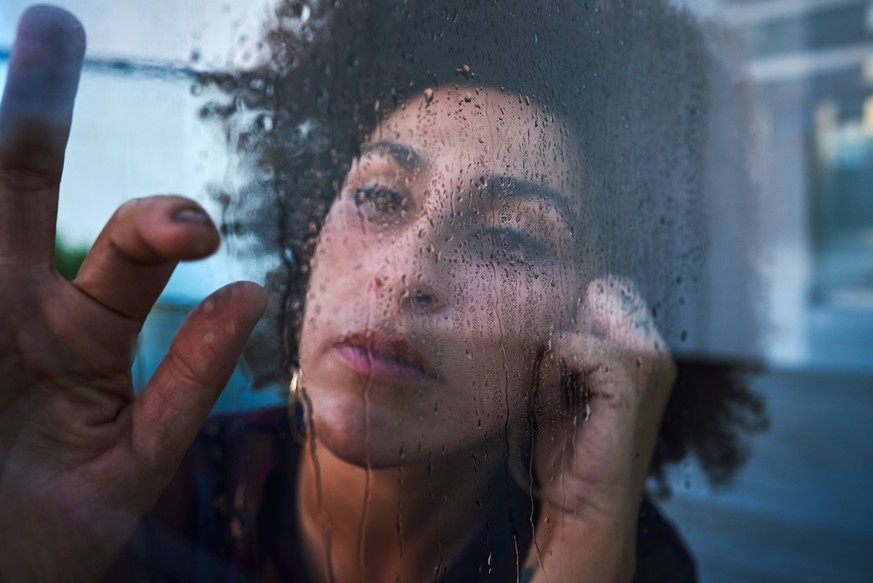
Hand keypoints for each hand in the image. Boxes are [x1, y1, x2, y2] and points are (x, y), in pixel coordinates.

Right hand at [0, 7, 265, 580]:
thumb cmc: (61, 533)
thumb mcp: (135, 461)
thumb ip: (190, 383)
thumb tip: (251, 290)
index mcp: (84, 331)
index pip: (133, 243)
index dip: (167, 220)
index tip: (198, 230)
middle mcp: (17, 306)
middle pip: (23, 183)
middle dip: (37, 103)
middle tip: (54, 24)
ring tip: (17, 46)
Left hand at [524, 276, 675, 581]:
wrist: (581, 508)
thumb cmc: (569, 447)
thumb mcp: (570, 383)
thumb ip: (572, 342)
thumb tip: (543, 301)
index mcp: (647, 349)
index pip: (608, 289)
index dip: (571, 314)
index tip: (555, 362)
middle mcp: (657, 351)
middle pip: (603, 291)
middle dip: (568, 322)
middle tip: (555, 374)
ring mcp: (650, 365)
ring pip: (591, 309)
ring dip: (558, 348)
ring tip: (554, 391)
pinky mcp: (631, 384)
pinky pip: (575, 345)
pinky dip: (553, 369)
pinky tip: (552, 402)